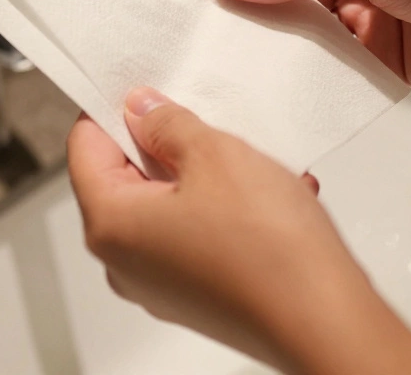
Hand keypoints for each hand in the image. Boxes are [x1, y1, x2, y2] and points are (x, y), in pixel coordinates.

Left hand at [68, 88, 410, 374]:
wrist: (325, 321)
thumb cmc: (269, 250)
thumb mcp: (215, 155)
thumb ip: (168, 124)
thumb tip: (143, 110)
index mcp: (110, 225)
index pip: (85, 146)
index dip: (112, 109)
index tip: (144, 88)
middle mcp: (125, 263)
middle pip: (125, 178)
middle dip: (166, 144)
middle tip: (205, 122)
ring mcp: (160, 285)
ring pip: (168, 206)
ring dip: (206, 176)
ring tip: (250, 163)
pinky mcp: (197, 297)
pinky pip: (198, 235)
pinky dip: (228, 211)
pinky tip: (270, 196)